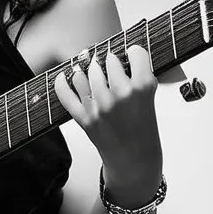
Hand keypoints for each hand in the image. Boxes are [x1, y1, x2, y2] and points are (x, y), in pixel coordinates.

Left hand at [53, 45, 162, 201]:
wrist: (135, 161)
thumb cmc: (144, 131)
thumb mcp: (150, 99)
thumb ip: (139, 77)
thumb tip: (119, 56)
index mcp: (142, 88)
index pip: (136, 52)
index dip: (134, 52)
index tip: (132, 54)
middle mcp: (119, 94)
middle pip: (108, 60)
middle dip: (110, 62)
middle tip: (113, 68)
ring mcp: (100, 106)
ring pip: (86, 73)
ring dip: (88, 71)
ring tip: (93, 72)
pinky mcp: (84, 117)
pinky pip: (65, 94)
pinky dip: (61, 84)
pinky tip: (63, 76)